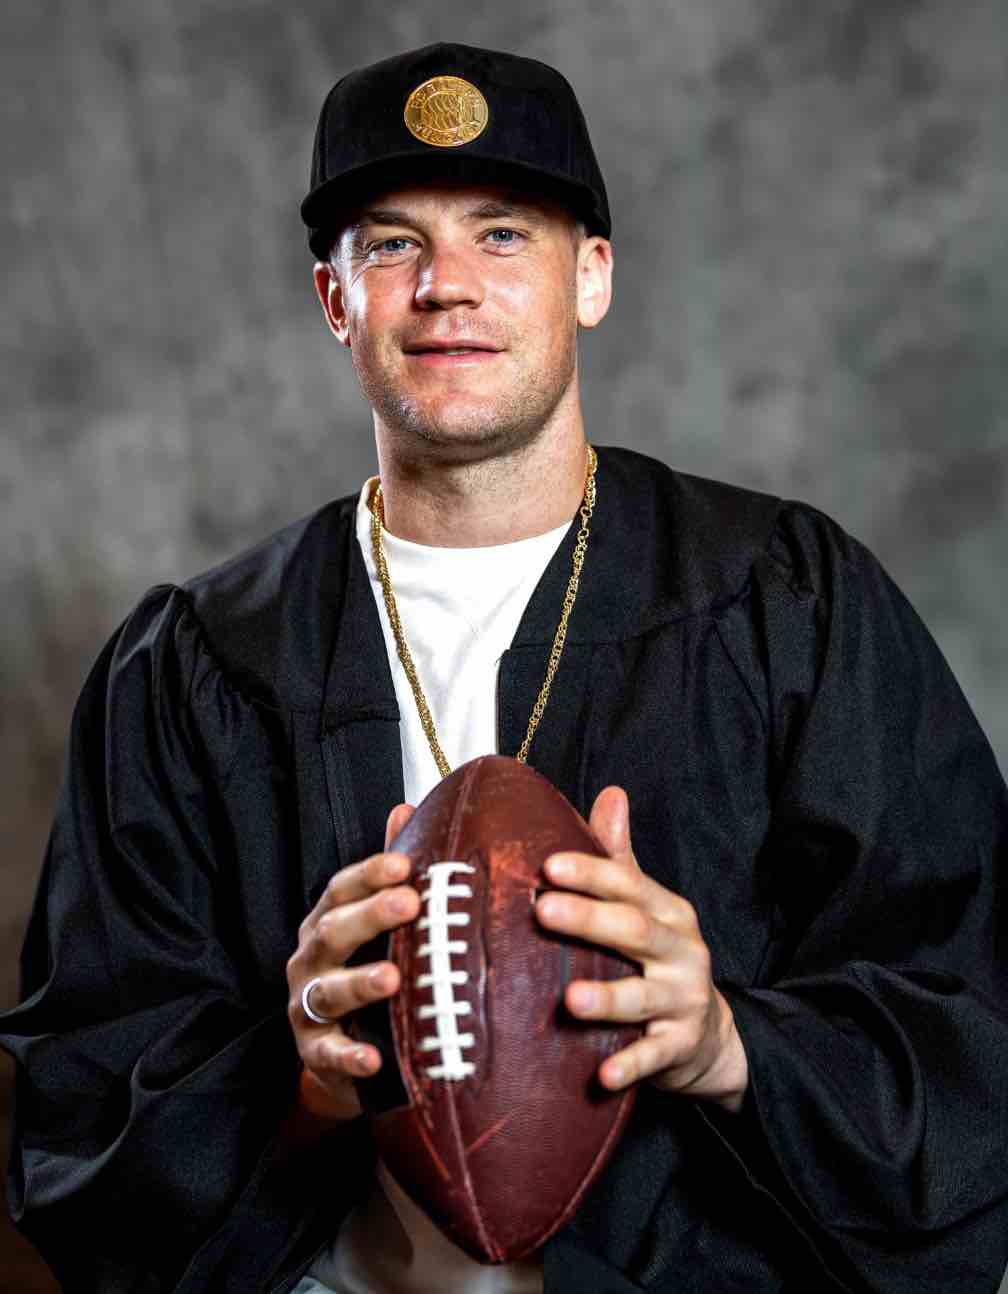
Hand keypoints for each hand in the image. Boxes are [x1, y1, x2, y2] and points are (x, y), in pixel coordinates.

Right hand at [285, 802, 417, 1121]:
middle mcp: (310, 959)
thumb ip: (389, 873)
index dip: (370, 874)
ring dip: (360, 983)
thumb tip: (405, 808)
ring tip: (393, 979)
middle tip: (409, 904)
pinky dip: (349, 1056)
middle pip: (333, 931)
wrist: (343, 1057)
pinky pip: (329, 1054)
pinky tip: (373, 1057)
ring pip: (329, 991)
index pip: (341, 889)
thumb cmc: (364, 972)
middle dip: (370, 917)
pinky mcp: (313, 1052)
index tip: (405, 865)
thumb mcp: (376, 924)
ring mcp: (306, 1006)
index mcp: (327, 922)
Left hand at [535, 787, 747, 1112]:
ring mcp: (684, 1000)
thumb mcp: (646, 907)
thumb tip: (612, 792)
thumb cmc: (656, 959)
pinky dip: (630, 1066)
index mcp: (667, 912)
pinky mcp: (681, 1047)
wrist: (709, 1035)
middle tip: (542, 911)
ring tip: (569, 999)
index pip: (628, 884)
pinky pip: (655, 1056)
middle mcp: (681, 951)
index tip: (548, 865)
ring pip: (643, 997)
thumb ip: (621, 859)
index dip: (590, 872)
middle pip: (635, 931)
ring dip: (607, 998)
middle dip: (589, 919)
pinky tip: (602, 1077)